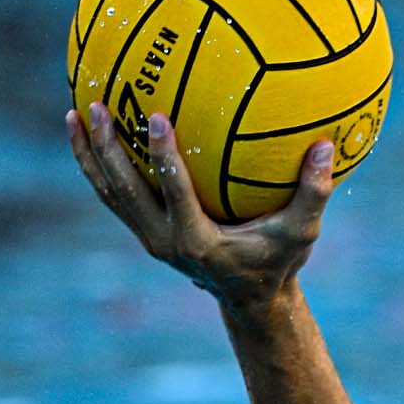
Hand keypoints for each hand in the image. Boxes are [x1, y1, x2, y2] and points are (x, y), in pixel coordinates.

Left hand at [65, 102, 334, 305]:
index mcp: (198, 241)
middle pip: (125, 191)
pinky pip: (113, 194)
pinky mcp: (144, 230)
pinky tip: (90, 131)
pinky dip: (98, 165)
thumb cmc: (278, 261)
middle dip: (108, 149)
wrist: (249, 297)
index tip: (157, 116)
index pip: (175, 192)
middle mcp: (164, 240)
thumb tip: (326, 146)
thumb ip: (314, 193)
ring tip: (76, 112)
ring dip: (91, 154)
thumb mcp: (301, 233)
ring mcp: (149, 236)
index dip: (164, 156)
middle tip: (97, 105)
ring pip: (109, 192)